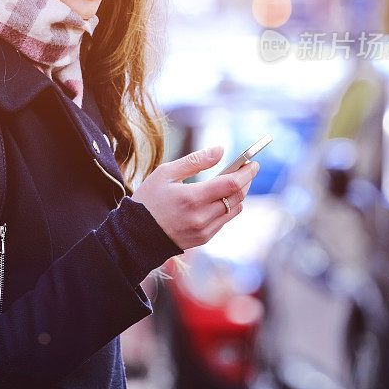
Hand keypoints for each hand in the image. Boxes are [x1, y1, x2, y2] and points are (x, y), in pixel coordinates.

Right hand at [131, 146, 258, 250]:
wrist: (136, 235)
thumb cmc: (149, 199)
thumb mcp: (166, 173)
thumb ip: (196, 161)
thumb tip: (221, 150)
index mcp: (192, 199)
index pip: (231, 184)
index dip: (246, 172)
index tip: (252, 162)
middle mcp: (202, 217)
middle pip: (238, 197)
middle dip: (245, 181)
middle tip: (245, 168)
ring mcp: (204, 231)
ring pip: (235, 209)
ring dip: (238, 194)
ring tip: (232, 181)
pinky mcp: (204, 239)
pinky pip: (225, 220)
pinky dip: (227, 206)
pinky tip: (219, 196)